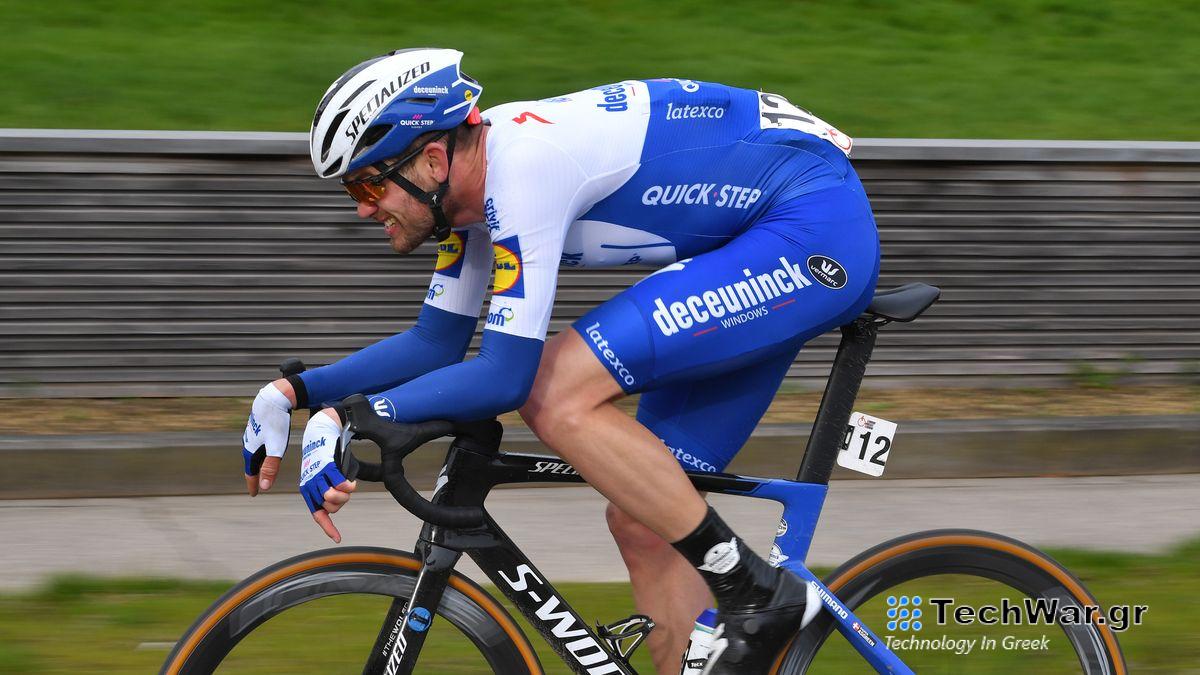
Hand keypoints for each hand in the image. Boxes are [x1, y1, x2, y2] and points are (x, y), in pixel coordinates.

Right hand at [243, 381, 293, 494]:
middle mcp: (249, 443)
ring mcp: (252, 434)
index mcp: (251, 450)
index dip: (253, 484)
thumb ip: (271, 467)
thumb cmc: (276, 423)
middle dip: (254, 475)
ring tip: (260, 470)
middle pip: (251, 464)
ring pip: (254, 453)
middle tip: (257, 486)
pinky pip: (257, 444)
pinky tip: (264, 450)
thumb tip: (264, 487)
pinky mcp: (258, 426)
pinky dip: (260, 452)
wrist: (273, 398)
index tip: (254, 494)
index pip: (250, 473)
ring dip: (257, 463)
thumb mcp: (276, 448)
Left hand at [299, 409, 356, 542]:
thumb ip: (335, 486)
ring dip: (343, 495)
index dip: (328, 527)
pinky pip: (335, 481)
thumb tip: (344, 495)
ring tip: (348, 486)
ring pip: (331, 497)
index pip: (318, 514)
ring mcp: (316, 476)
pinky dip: (344, 485)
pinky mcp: (324, 465)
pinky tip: (350, 486)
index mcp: (310, 489)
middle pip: (330, 507)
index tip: (337, 538)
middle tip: (346, 491)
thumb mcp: (330, 473)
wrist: (322, 430)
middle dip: (341, 503)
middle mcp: (310, 485)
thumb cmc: (326, 453)